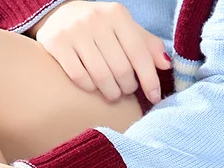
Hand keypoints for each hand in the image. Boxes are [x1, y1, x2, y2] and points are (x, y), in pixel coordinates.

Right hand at [33, 1, 171, 104]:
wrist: (58, 16)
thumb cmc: (98, 27)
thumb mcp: (123, 29)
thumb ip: (145, 44)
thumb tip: (166, 65)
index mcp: (117, 14)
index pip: (139, 52)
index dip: (150, 79)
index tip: (154, 97)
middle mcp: (97, 20)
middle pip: (121, 68)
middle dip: (128, 87)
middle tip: (126, 91)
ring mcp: (75, 32)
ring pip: (101, 76)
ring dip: (111, 92)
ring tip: (113, 94)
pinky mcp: (57, 45)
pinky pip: (79, 77)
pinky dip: (90, 87)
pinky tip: (93, 87)